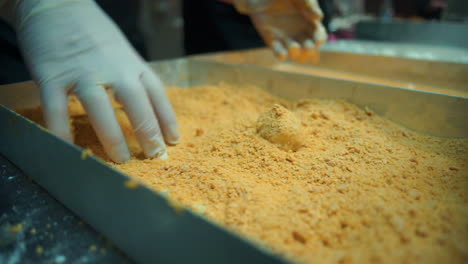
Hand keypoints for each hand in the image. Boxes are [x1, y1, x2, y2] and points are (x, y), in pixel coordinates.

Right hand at [14, 0, 179, 162]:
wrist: (56, 3)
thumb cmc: (93, 32)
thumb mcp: (123, 51)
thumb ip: (132, 76)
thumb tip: (147, 107)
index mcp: (131, 62)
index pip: (156, 93)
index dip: (167, 119)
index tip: (173, 140)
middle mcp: (111, 67)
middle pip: (135, 102)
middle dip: (147, 131)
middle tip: (155, 156)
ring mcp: (81, 71)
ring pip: (99, 107)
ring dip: (112, 136)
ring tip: (120, 159)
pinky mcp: (51, 74)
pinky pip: (57, 108)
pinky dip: (62, 130)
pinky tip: (69, 149)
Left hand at [234, 0, 326, 62]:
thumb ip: (309, 4)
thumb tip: (319, 17)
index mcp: (310, 23)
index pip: (319, 36)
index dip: (320, 39)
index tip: (317, 40)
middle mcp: (300, 33)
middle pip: (309, 49)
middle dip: (310, 50)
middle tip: (307, 46)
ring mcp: (286, 39)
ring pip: (295, 54)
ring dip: (296, 53)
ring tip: (293, 46)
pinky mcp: (273, 41)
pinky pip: (279, 53)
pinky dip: (281, 54)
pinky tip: (281, 52)